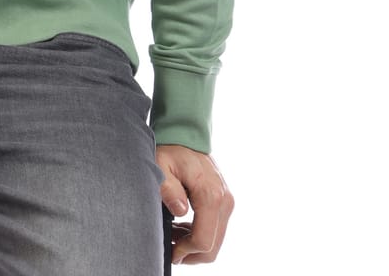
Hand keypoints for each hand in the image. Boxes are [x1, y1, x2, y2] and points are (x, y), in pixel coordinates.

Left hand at [156, 144, 232, 264]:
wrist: (186, 134)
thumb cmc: (171, 150)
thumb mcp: (161, 165)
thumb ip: (168, 188)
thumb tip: (180, 211)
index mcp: (210, 195)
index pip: (203, 240)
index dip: (185, 251)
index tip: (170, 251)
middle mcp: (224, 201)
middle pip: (212, 247)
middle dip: (191, 254)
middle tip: (170, 249)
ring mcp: (227, 202)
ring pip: (215, 241)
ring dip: (194, 245)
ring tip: (172, 235)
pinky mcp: (225, 202)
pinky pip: (215, 229)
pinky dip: (200, 235)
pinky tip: (181, 228)